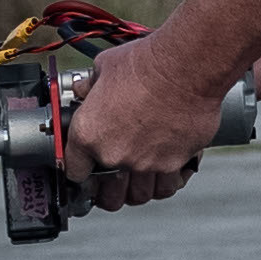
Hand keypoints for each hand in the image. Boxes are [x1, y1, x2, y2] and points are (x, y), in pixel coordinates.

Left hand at [54, 39, 228, 206]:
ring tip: (140, 179)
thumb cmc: (146, 64)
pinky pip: (168, 185)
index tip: (84, 170)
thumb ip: (90, 86)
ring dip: (139, 189)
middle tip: (113, 185)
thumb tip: (84, 89)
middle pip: (108, 195)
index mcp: (88, 134)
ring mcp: (145, 163)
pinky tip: (165, 174)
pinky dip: (167, 182)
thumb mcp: (104, 68)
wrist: (186, 67)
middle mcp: (114, 154)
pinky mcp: (174, 163)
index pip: (74, 170)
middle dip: (108, 193)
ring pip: (140, 195)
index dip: (78, 170)